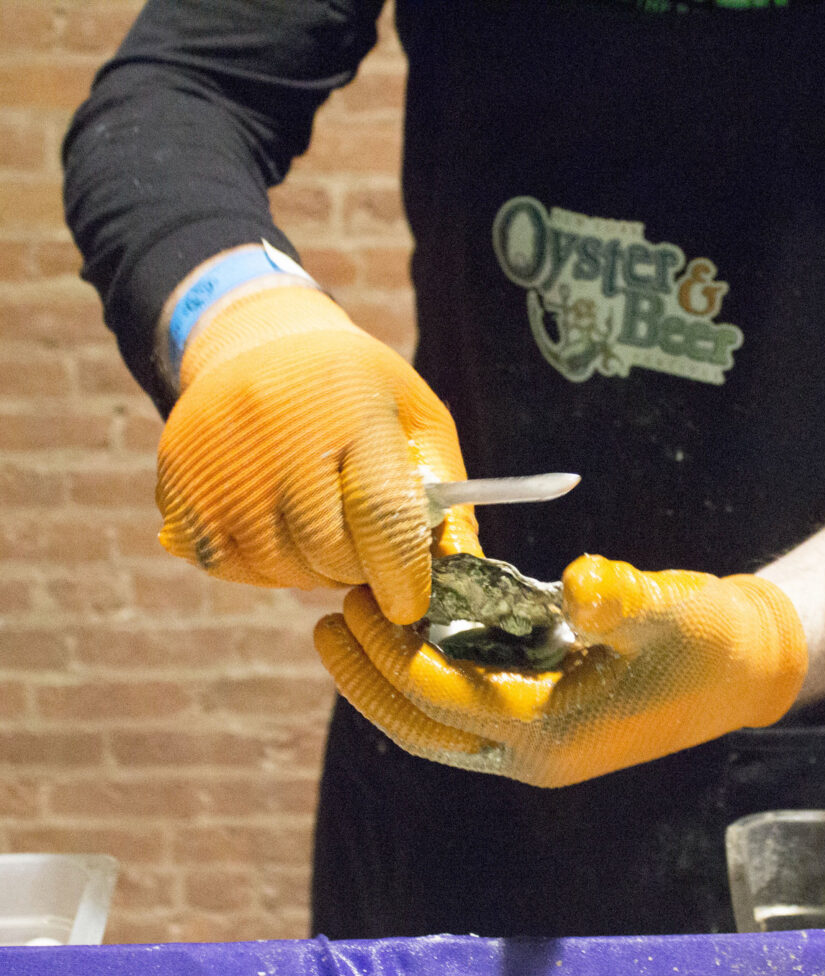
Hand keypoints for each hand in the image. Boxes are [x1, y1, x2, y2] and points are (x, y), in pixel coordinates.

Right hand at [156, 284, 478, 623]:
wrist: (257, 342)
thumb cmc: (356, 390)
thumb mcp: (415, 417)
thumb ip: (447, 492)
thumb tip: (465, 569)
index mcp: (352, 409)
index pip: (380, 513)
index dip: (400, 572)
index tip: (407, 603)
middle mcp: (277, 434)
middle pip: (326, 550)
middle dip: (357, 569)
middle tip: (365, 552)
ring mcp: (220, 461)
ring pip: (276, 566)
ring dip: (309, 570)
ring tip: (320, 530)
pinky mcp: (179, 484)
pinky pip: (226, 563)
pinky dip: (260, 566)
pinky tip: (277, 528)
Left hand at [314, 555, 807, 785]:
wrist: (742, 666)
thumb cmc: (711, 641)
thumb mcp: (674, 616)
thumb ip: (623, 602)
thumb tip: (582, 581)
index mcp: (554, 733)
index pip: (447, 700)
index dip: (394, 655)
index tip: (359, 602)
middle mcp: (532, 750)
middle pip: (423, 726)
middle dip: (368, 677)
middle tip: (328, 620)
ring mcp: (533, 740)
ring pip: (434, 724)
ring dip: (384, 681)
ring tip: (344, 630)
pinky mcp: (538, 717)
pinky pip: (460, 706)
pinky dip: (424, 674)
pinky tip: (404, 635)